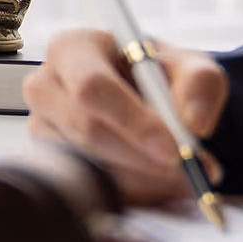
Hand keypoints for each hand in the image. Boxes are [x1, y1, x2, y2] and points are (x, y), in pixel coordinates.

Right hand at [22, 28, 227, 204]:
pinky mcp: (46, 160)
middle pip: (87, 130)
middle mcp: (46, 86)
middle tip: (188, 172)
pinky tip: (156, 182)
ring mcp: (40, 126)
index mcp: (74, 49)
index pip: (93, 86)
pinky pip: (86, 187)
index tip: (173, 149)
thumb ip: (201, 84)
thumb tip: (194, 122)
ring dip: (142, 178)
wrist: (144, 98)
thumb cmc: (158, 76)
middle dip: (142, 158)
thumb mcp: (190, 67)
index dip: (132, 121)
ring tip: (181, 176)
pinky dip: (131, 192)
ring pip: (88, 164)